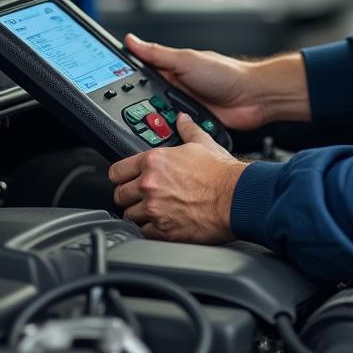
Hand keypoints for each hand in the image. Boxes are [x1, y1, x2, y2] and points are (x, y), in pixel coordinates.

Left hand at [109, 113, 247, 242]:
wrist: (237, 197)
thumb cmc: (222, 173)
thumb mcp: (203, 143)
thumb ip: (187, 129)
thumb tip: (182, 119)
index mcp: (154, 161)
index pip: (116, 171)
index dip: (122, 175)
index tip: (126, 179)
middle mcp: (149, 184)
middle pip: (119, 195)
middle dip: (129, 196)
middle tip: (142, 196)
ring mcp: (154, 209)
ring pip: (129, 216)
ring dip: (139, 215)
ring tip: (155, 211)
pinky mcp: (163, 231)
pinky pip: (143, 233)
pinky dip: (151, 231)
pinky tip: (163, 224)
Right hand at [125, 34, 270, 131]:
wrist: (254, 97)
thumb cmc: (226, 73)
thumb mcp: (186, 60)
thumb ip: (157, 54)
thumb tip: (131, 40)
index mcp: (172, 71)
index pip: (141, 77)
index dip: (127, 84)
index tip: (113, 91)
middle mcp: (177, 90)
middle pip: (148, 104)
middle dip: (146, 110)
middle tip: (151, 110)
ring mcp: (186, 108)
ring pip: (161, 122)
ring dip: (163, 124)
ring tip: (168, 122)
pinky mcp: (194, 126)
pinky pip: (178, 134)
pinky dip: (176, 135)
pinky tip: (177, 135)